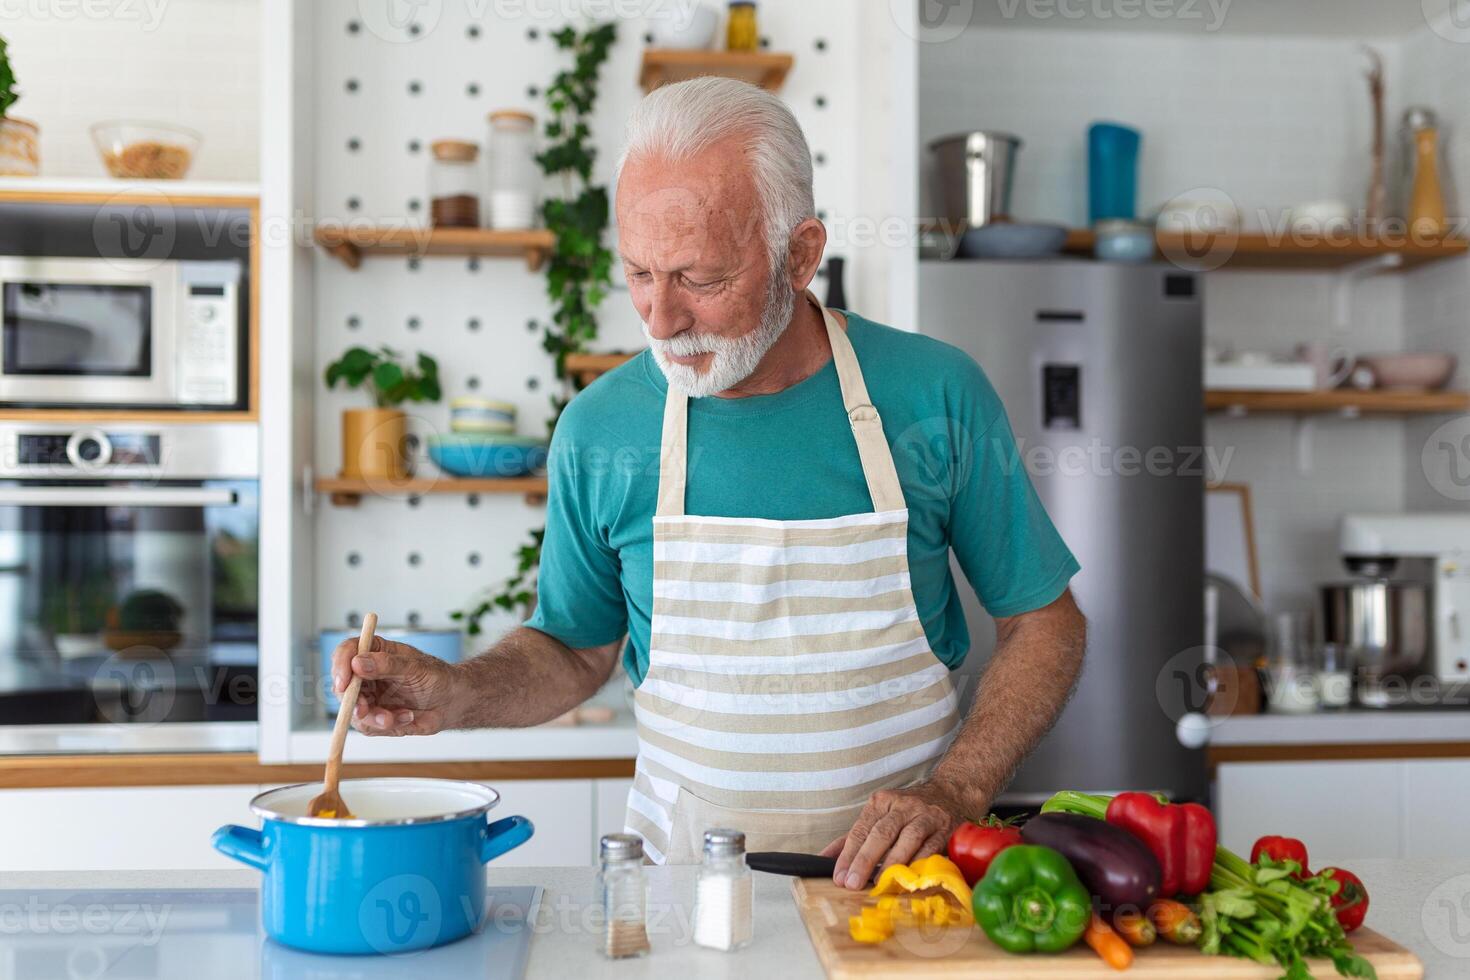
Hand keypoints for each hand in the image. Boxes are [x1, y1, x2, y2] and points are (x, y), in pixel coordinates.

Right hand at [330, 635, 457, 735]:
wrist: (451, 702)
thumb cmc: (437, 677)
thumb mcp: (415, 667)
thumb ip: (387, 665)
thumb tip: (358, 663)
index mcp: (376, 651)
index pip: (347, 651)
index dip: (341, 665)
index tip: (344, 681)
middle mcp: (367, 673)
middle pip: (342, 685)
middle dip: (351, 701)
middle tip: (363, 710)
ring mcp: (369, 696)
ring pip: (352, 710)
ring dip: (373, 717)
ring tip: (393, 717)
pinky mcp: (375, 717)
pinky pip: (368, 726)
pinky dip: (387, 724)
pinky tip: (406, 717)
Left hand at [822, 782, 970, 889]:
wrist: (950, 794)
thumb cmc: (907, 812)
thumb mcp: (878, 816)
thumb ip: (852, 838)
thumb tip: (823, 858)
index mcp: (881, 802)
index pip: (860, 829)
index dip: (848, 854)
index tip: (838, 876)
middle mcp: (903, 805)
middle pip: (881, 833)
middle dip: (865, 859)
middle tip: (852, 883)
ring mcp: (926, 816)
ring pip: (907, 839)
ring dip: (893, 863)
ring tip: (879, 883)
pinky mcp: (945, 829)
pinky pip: (931, 848)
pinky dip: (919, 864)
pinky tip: (909, 878)